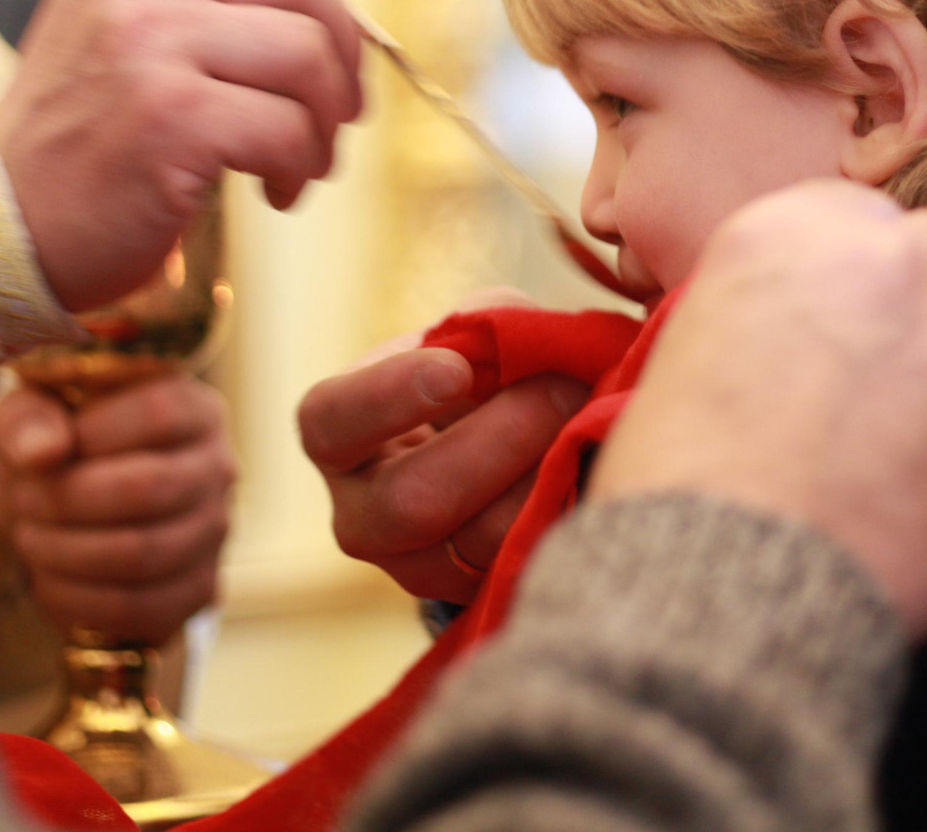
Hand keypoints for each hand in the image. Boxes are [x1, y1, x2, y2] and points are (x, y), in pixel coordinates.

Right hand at [0, 0, 364, 311]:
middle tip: (330, 106)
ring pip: (310, 51)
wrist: (6, 221)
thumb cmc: (90, 120)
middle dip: (343, 52)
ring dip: (326, 119)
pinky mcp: (169, 117)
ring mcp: (148, 42)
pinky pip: (289, 126)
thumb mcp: (127, 6)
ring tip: (302, 155)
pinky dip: (301, 166)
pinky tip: (275, 190)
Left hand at [0, 373, 236, 644]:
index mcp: (193, 409)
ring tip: (30, 537)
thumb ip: (29, 421)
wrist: (71, 504)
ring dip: (65, 551)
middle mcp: (218, 467)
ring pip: (142, 553)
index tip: (45, 451)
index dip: (92, 435)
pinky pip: (137, 606)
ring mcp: (214, 531)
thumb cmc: (57, 446)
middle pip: (150, 488)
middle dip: (67, 500)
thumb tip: (43, 453)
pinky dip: (76, 599)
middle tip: (25, 501)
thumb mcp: (30, 415)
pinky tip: (47, 578)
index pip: (158, 415)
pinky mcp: (198, 587)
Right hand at [298, 291, 590, 604]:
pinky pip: (525, 564)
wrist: (504, 452)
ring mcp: (415, 570)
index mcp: (337, 434)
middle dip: (500, 439)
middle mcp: (361, 515)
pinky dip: (566, 510)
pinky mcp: (474, 599)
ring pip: (482, 540)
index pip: (331, 421)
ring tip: (590, 419)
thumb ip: (494, 326)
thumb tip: (532, 344)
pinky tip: (595, 467)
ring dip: (547, 473)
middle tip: (565, 387)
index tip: (455, 369)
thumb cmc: (482, 376)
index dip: (389, 396)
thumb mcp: (480, 333)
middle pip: (414, 500)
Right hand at [592, 181, 926, 639]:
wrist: (722, 589)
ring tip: (914, 451)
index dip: (878, 271)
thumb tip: (838, 322)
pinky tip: (922, 508)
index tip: (868, 315)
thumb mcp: (700, 340)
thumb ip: (787, 301)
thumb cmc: (684, 481)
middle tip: (918, 369)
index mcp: (792, 231)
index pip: (873, 217)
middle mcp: (887, 263)